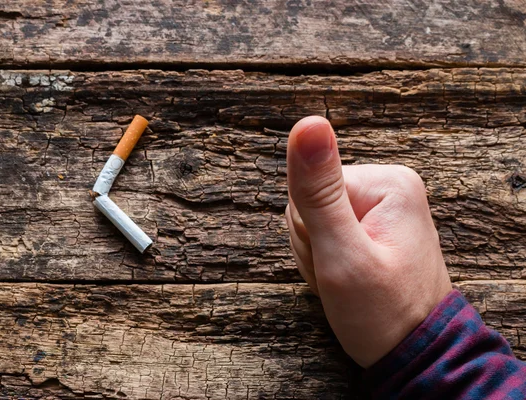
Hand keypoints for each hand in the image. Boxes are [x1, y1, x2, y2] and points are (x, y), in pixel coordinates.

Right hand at [285, 116, 451, 367]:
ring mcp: (380, 205)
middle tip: (341, 274)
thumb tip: (308, 124)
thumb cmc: (383, 313)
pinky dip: (326, 259)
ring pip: (311, 219)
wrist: (415, 353)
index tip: (335, 262)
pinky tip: (347, 276)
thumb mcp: (343, 255)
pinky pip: (325, 231)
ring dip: (319, 254)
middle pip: (308, 201)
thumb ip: (319, 192)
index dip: (308, 232)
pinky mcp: (373, 223)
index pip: (306, 189)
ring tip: (347, 278)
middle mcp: (387, 186)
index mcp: (386, 183)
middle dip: (314, 244)